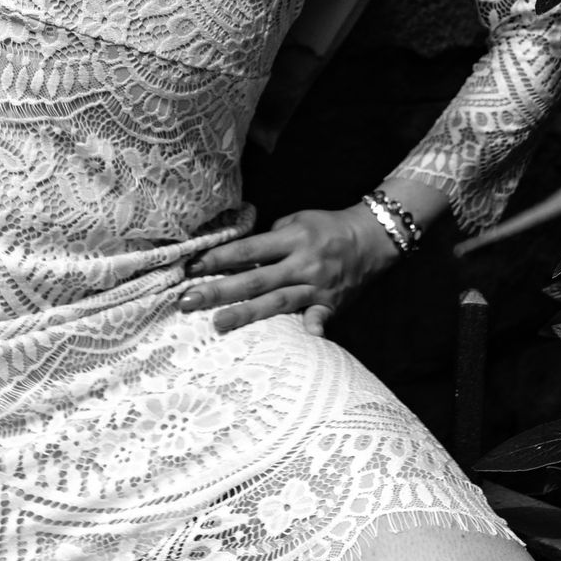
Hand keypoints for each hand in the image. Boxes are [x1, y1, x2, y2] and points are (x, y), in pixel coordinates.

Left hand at [180, 205, 404, 336]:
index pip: (248, 249)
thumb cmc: (328, 227)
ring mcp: (317, 286)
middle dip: (219, 290)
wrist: (373, 237)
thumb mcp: (297, 220)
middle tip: (188, 301)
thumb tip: (241, 257)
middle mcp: (302, 262)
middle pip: (255, 278)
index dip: (218, 259)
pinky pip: (321, 316)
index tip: (191, 269)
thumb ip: (270, 239)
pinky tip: (307, 339)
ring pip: (278, 301)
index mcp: (292, 238)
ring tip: (217, 323)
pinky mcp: (332, 304)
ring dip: (247, 313)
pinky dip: (315, 327)